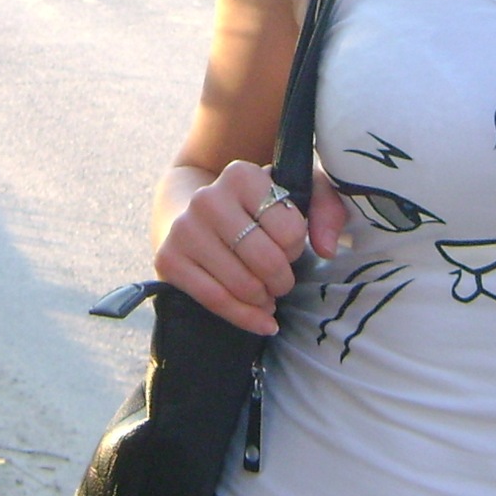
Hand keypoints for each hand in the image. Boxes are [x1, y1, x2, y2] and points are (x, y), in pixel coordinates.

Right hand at [153, 160, 343, 333]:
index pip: (290, 230)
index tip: (287, 245)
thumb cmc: (257, 209)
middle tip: (281, 279)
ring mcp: (184, 229)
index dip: (296, 247)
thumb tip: (327, 248)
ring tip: (267, 293)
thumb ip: (327, 211)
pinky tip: (261, 320)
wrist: (196, 215)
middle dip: (283, 279)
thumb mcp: (299, 195)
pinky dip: (245, 317)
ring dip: (265, 299)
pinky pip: (216, 301)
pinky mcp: (168, 259)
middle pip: (266, 260)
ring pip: (243, 285)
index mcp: (242, 175)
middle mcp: (208, 198)